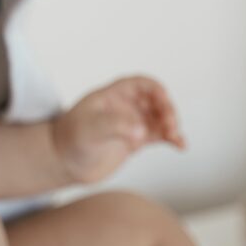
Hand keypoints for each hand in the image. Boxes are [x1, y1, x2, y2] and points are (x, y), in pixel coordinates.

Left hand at [50, 75, 185, 184]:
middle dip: (167, 110)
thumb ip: (115, 125)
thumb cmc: (71, 138)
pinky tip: (181, 146)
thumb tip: (141, 131)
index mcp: (115, 94)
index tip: (165, 101)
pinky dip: (172, 138)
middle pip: (156, 101)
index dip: (156, 90)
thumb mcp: (90, 128)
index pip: (142, 84)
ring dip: (172, 125)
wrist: (64, 161)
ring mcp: (132, 123)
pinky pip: (160, 135)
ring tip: (175, 138)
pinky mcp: (136, 141)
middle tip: (170, 126)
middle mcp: (127, 106)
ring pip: (161, 118)